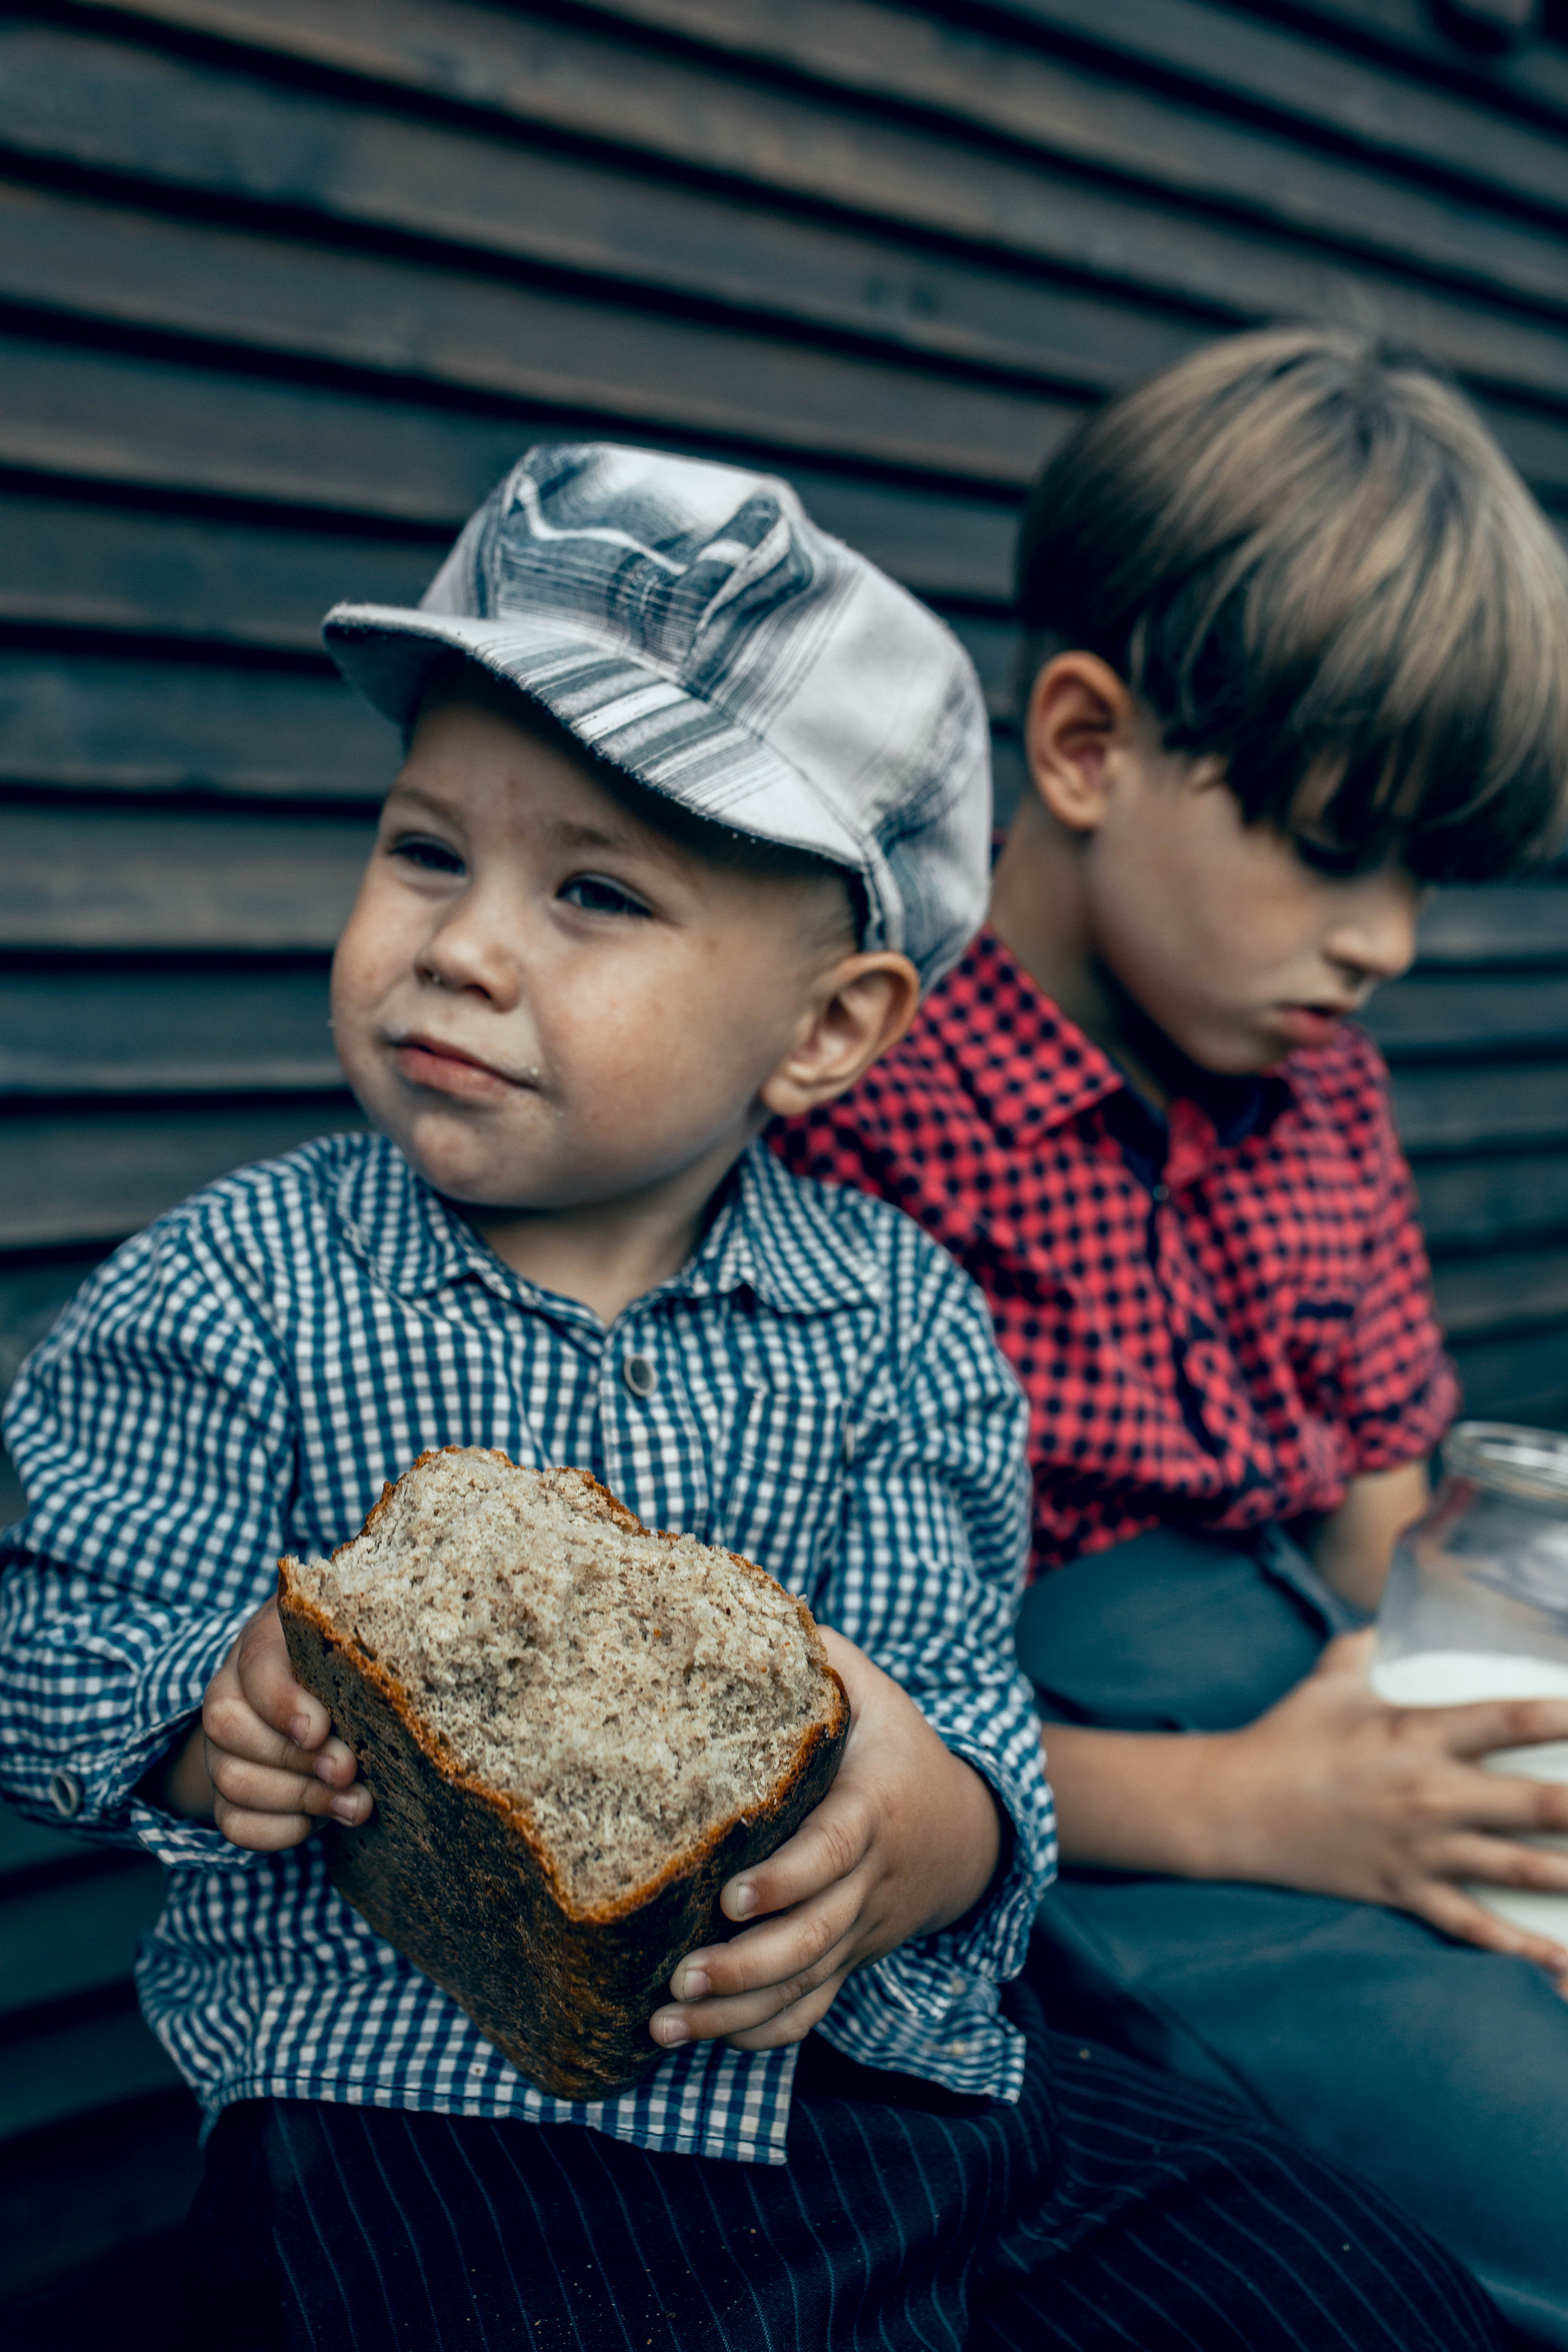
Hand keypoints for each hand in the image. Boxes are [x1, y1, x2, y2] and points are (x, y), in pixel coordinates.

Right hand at [154, 1598, 370, 1850]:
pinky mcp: (230, 1793)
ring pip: (230, 1778)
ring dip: (297, 1798)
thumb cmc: (354, 1667)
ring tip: (354, 1804)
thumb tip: (395, 1692)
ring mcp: (224, 1746)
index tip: (321, 1729)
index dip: (282, 1702)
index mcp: (265, 1642)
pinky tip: (319, 1823)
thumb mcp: (361, 1649)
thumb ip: (367, 1659)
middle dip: (294, 1757)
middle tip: (347, 1770)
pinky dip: (279, 1830)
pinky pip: (235, 1823)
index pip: (256, 1664)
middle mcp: (231, 1691)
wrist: (330, 1705)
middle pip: (228, 1726)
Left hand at [648, 1627, 1001, 2054]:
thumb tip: (742, 1603)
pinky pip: (811, 2012)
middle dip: (748, 1966)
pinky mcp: (848, 1960)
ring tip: (664, 2026)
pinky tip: (701, 2041)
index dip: (787, 1879)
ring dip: (736, 2015)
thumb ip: (820, 1656)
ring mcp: (859, 1931)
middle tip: (681, 1977)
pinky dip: (762, 2034)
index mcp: (870, 1810)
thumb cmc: (894, 1747)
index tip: (733, 1897)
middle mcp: (868, 1881)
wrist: (965, 1830)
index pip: (832, 1851)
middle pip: (815, 1936)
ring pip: (805, 1984)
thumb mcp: (872, 1691)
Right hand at [1199, 1628, 1567, 1981]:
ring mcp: (1423, 1849)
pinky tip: (1563, 1963)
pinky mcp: (1406, 1891)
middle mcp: (1431, 1793)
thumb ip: (1370, 1643)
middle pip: (1538, 1805)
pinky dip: (1523, 1950)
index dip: (1563, 1716)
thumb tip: (1396, 1615)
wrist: (1234, 1807)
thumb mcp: (1330, 1676)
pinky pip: (1475, 1928)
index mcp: (1418, 1734)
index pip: (1510, 1719)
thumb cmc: (1285, 1735)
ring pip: (1521, 1868)